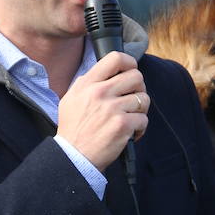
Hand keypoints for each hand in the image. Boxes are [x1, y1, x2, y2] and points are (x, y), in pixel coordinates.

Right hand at [57, 50, 147, 169]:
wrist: (73, 157)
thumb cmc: (73, 129)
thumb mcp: (71, 99)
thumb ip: (86, 83)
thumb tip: (106, 72)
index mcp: (88, 84)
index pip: (115, 58)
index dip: (130, 63)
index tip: (131, 71)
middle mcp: (100, 93)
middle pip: (136, 76)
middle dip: (139, 88)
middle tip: (133, 100)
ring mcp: (112, 109)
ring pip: (143, 99)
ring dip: (141, 110)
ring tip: (130, 119)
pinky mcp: (122, 125)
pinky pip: (144, 119)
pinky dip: (140, 128)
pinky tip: (130, 133)